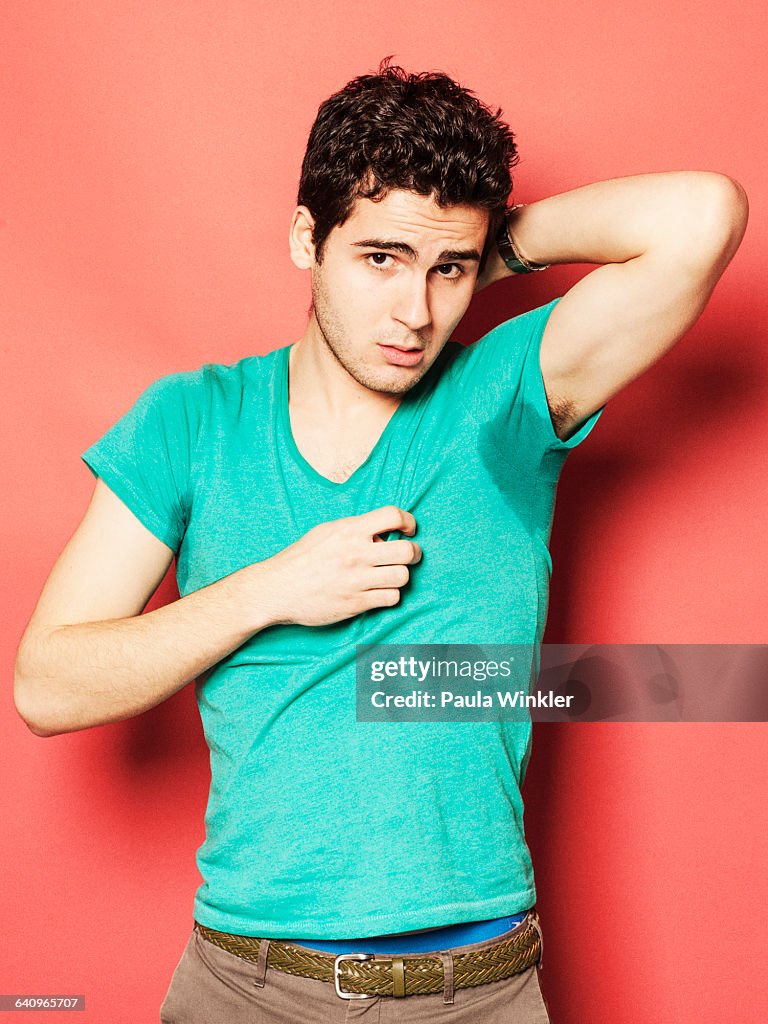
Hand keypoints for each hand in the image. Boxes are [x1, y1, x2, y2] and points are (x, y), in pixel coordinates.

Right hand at [262, 506, 421, 626]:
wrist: (277, 589)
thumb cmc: (300, 558)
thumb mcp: (326, 532)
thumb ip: (355, 530)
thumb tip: (383, 536)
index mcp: (348, 530)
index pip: (392, 515)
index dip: (408, 521)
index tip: (408, 529)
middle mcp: (356, 553)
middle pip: (407, 551)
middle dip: (414, 553)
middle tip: (408, 555)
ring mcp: (357, 580)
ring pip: (403, 576)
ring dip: (400, 576)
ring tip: (389, 575)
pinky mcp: (356, 603)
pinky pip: (391, 598)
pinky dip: (389, 595)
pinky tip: (378, 592)